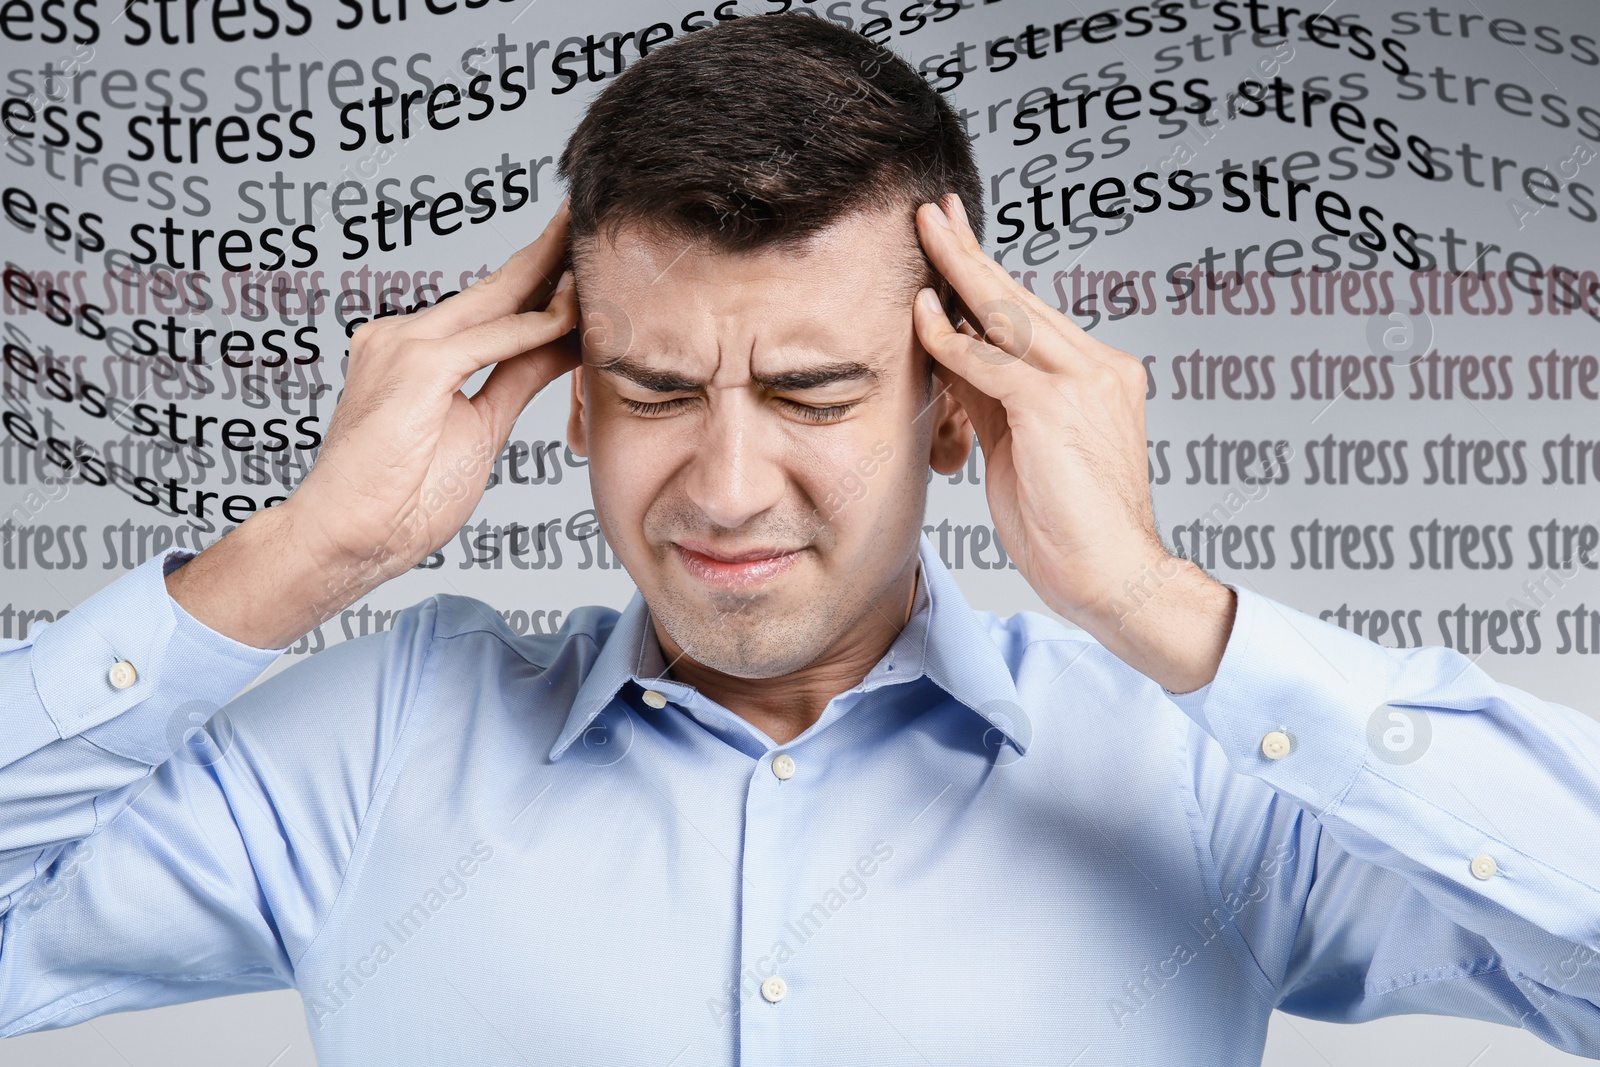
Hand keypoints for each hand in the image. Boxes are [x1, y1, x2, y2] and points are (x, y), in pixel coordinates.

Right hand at [290, 200, 579, 589]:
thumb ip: (518, 375)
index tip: (577, 254)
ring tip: (592, 250)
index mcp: (414, 350)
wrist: (350, 537)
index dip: (537, 276)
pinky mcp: (413, 365)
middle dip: (546, 253)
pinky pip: (488, 341)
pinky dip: (532, 329)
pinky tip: (569, 316)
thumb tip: (564, 340)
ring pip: (493, 304)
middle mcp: (402, 335)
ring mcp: (402, 344)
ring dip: (549, 281)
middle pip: (492, 288)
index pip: (489, 304)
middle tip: (587, 219)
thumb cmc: (403, 496)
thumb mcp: (482, 424)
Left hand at [912, 193, 1233, 691]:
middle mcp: (1098, 368)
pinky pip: (991, 361)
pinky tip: (922, 314)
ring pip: (1007, 313)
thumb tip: (950, 354)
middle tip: (934, 210)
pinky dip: (952, 339)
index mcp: (1097, 376)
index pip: (1029, 316)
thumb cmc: (1068, 528)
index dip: (987, 278)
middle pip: (1020, 299)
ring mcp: (1082, 382)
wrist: (1115, 578)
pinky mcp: (1056, 406)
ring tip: (923, 230)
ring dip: (959, 269)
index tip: (956, 239)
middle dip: (970, 252)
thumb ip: (991, 398)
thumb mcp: (1021, 449)